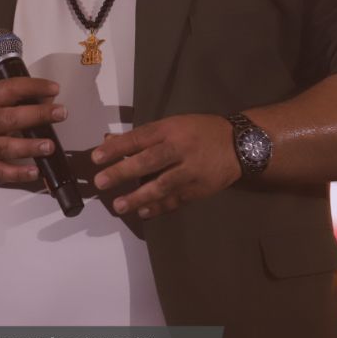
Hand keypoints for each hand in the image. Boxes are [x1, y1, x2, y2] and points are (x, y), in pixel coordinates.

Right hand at [0, 77, 65, 185]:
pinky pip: (0, 172)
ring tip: (49, 145)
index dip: (32, 87)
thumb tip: (48, 102)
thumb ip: (13, 104)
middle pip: (11, 118)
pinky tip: (34, 171)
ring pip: (6, 147)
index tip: (54, 88)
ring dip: (30, 146)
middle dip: (38, 115)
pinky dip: (18, 173)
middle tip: (61, 113)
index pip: (9, 89)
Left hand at [91, 114, 240, 217]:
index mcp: (171, 130)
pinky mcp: (199, 189)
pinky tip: (143, 212)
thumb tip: (109, 141)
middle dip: (123, 172)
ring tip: (119, 205)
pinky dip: (159, 207)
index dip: (117, 148)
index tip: (96, 157)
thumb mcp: (173, 124)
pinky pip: (176, 200)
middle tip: (101, 182)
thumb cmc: (200, 131)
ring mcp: (191, 171)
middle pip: (149, 161)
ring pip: (162, 185)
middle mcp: (180, 149)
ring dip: (139, 196)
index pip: (139, 138)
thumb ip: (142, 136)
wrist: (240, 144)